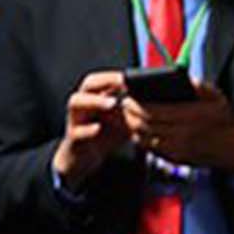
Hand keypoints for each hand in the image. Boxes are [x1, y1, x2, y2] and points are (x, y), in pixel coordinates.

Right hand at [52, 71, 130, 187]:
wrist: (86, 157)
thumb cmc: (107, 134)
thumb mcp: (124, 122)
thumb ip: (135, 111)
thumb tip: (160, 103)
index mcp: (96, 97)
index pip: (101, 79)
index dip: (113, 76)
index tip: (131, 77)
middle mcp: (83, 104)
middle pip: (87, 85)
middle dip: (104, 81)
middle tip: (123, 83)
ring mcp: (76, 120)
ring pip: (76, 103)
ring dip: (95, 101)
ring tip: (112, 103)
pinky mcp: (74, 138)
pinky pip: (77, 131)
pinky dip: (87, 130)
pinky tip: (98, 128)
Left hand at [123, 79, 233, 172]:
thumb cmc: (228, 122)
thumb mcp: (217, 97)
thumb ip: (197, 85)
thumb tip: (180, 78)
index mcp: (191, 116)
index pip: (151, 110)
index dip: (135, 104)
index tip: (130, 97)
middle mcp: (182, 134)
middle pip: (143, 124)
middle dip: (129, 114)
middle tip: (125, 106)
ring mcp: (178, 149)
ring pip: (143, 138)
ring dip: (133, 127)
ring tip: (131, 117)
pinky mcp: (177, 159)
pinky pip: (151, 148)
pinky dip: (142, 139)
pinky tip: (143, 131)